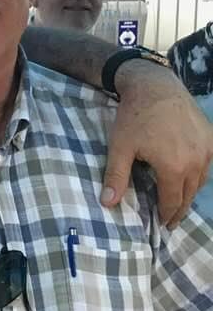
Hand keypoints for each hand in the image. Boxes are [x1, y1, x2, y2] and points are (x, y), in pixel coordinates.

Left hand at [103, 60, 211, 226]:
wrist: (154, 85)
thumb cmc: (134, 116)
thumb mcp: (120, 147)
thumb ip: (116, 177)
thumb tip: (107, 204)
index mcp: (175, 168)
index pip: (172, 201)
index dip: (166, 215)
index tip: (162, 225)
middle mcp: (197, 161)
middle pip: (189, 194)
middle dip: (179, 209)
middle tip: (171, 220)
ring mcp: (207, 149)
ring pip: (201, 181)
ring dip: (189, 193)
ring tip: (178, 201)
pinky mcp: (210, 137)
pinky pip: (207, 164)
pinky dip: (198, 175)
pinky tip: (188, 177)